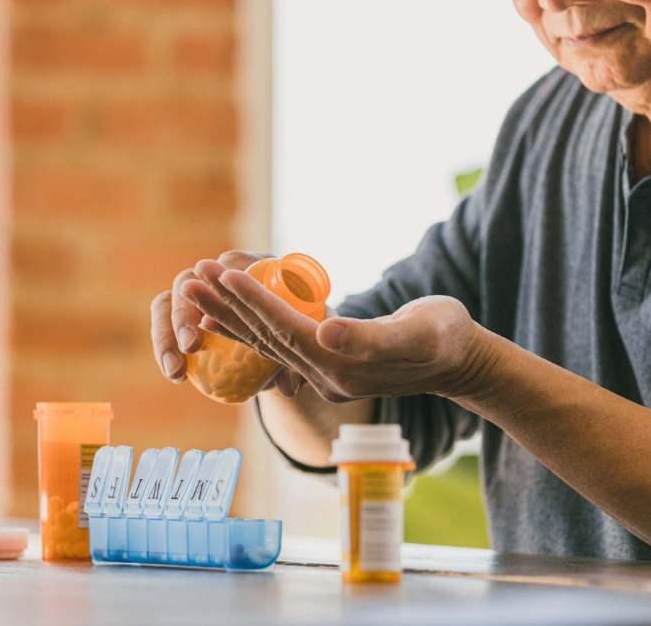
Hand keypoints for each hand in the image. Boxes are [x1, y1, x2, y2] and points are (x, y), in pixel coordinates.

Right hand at [149, 250, 308, 395]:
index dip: (222, 284)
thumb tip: (289, 386)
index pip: (232, 263)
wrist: (294, 337)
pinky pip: (166, 325)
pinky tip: (175, 373)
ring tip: (175, 371)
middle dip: (184, 313)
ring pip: (168, 303)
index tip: (217, 313)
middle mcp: (221, 272)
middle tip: (191, 346)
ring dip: (167, 335)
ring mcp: (200, 292)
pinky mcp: (186, 315)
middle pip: (189, 279)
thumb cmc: (305, 328)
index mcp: (257, 264)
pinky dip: (166, 346)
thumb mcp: (310, 340)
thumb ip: (306, 357)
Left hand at [181, 262, 485, 402]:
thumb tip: (324, 329)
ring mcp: (323, 375)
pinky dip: (247, 327)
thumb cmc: (445, 337)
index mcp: (342, 366)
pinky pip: (276, 346)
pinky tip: (223, 312)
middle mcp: (324, 375)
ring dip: (228, 315)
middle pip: (265, 338)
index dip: (254, 302)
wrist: (460, 362)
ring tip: (195, 288)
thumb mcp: (419, 333)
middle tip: (191, 275)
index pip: (286, 330)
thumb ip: (371, 335)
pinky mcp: (324, 366)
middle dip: (227, 306)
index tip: (222, 274)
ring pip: (265, 343)